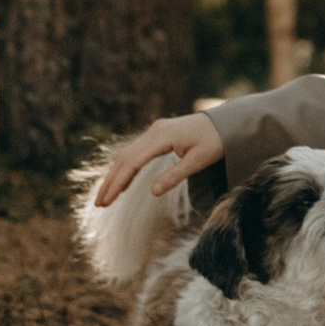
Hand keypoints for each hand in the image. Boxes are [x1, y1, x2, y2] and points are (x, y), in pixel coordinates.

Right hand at [92, 110, 224, 206]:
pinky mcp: (157, 134)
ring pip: (128, 154)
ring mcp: (154, 131)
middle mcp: (154, 131)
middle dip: (110, 181)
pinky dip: (126, 168)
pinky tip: (122, 183)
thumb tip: (152, 192)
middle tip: (99, 203)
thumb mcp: (198, 161)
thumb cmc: (214, 141)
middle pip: (125, 158)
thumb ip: (175, 176)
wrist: (225, 122)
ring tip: (105, 197)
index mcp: (162, 136)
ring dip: (115, 175)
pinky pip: (136, 152)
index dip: (118, 182)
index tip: (108, 200)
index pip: (132, 162)